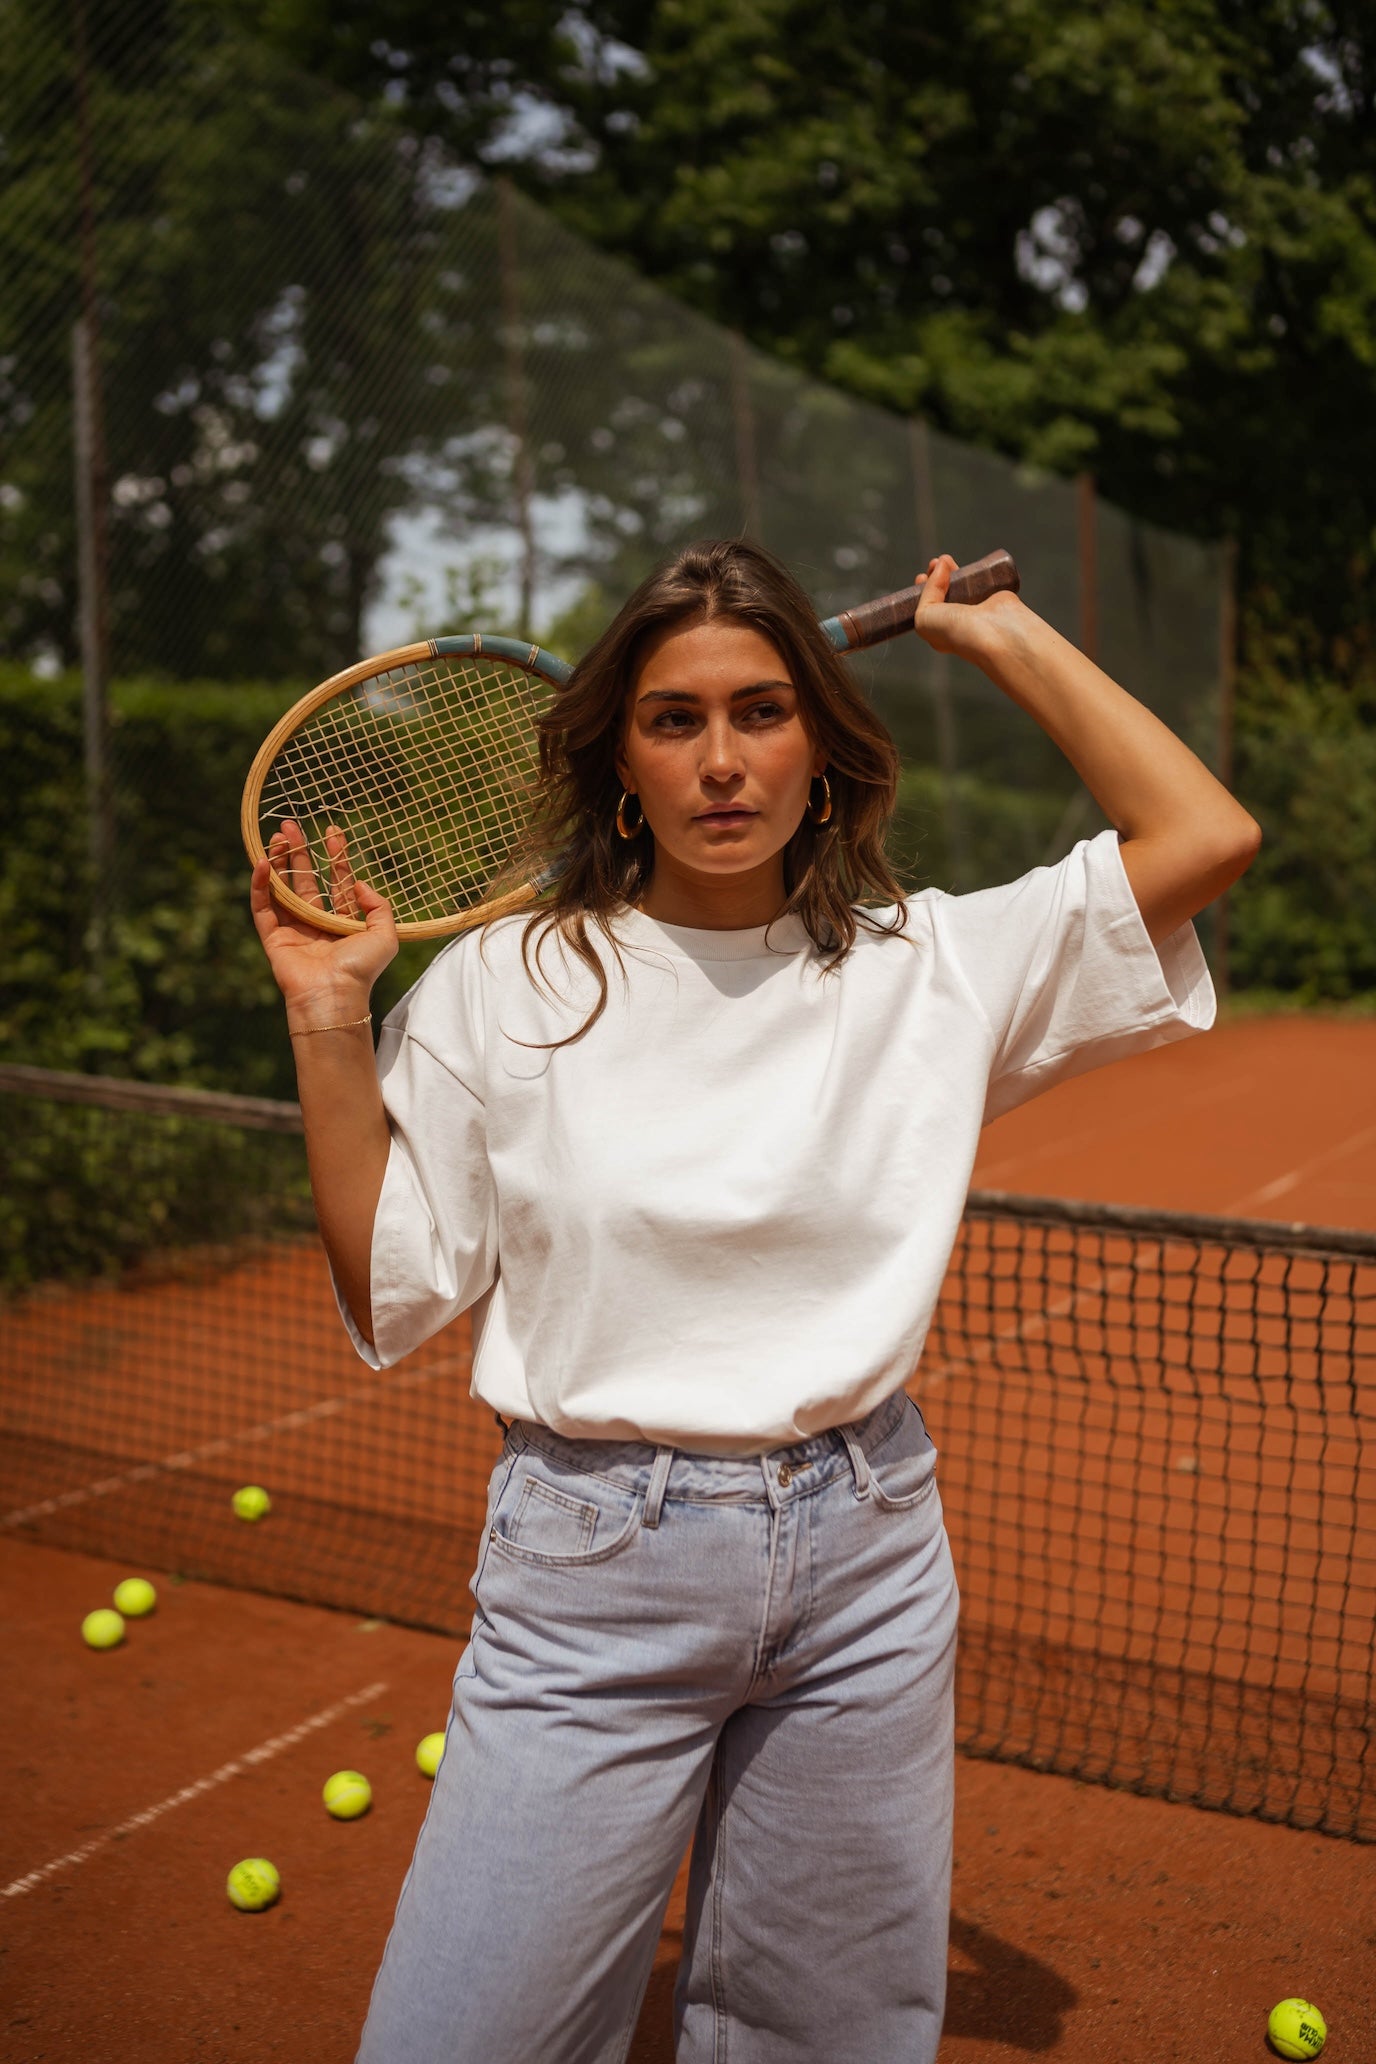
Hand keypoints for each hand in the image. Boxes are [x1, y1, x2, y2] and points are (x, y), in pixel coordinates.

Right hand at [250, 820, 397, 1025]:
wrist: (334, 994)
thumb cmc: (361, 969)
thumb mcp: (385, 934)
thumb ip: (379, 905)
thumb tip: (359, 883)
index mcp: (342, 923)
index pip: (336, 883)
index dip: (335, 857)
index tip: (333, 832)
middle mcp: (317, 924)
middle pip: (305, 881)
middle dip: (298, 853)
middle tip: (290, 826)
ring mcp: (293, 930)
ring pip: (282, 889)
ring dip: (278, 862)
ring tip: (276, 837)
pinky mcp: (273, 938)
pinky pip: (263, 907)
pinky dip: (260, 885)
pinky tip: (262, 862)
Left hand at [913, 553, 1023, 659]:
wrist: (996, 633)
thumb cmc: (958, 632)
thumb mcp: (924, 616)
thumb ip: (926, 593)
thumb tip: (940, 567)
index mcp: (941, 633)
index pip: (928, 608)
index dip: (922, 591)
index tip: (921, 576)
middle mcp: (958, 622)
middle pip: (942, 593)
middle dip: (935, 576)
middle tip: (934, 563)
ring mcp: (976, 609)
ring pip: (960, 585)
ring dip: (951, 570)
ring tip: (945, 559)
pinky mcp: (993, 597)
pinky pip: (978, 580)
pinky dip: (971, 569)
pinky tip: (964, 564)